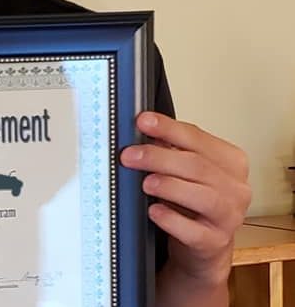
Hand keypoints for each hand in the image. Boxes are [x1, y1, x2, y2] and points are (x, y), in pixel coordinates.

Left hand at [120, 112, 250, 290]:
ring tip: (145, 182)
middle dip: (158, 157)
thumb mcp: (185, 168)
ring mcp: (229, 217)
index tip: (143, 121)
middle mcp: (235, 188)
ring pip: (203, 197)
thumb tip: (143, 129)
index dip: (168, 128)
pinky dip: (171, 220)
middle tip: (130, 155)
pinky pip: (194, 231)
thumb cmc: (193, 199)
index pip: (197, 137)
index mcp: (230, 161)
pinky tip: (155, 211)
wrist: (203, 244)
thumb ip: (170, 146)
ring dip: (169, 186)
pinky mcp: (216, 243)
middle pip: (197, 165)